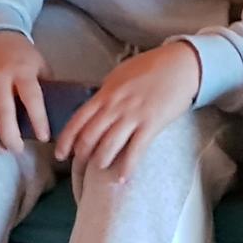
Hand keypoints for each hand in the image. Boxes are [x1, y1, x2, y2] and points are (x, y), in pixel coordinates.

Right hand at [0, 31, 48, 150]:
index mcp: (22, 71)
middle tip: (16, 150)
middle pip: (3, 113)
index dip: (39, 120)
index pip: (32, 99)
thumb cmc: (17, 52)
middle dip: (10, 137)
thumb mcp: (37, 62)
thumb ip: (45, 84)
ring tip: (0, 149)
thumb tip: (59, 109)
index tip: (44, 138)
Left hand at [55, 43, 202, 181]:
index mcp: (106, 93)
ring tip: (100, 171)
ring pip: (109, 145)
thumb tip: (95, 106)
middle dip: (82, 154)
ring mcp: (133, 115)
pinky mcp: (152, 124)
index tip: (60, 154)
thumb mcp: (121, 75)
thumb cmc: (152, 67)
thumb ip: (107, 92)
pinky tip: (124, 178)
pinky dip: (128, 167)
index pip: (78, 120)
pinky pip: (136, 150)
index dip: (66, 140)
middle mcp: (115, 106)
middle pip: (89, 136)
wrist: (182, 64)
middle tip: (80, 166)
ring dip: (101, 161)